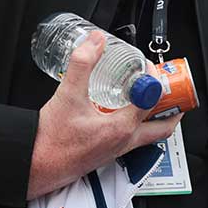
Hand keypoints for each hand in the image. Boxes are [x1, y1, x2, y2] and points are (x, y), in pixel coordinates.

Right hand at [29, 32, 178, 198]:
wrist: (35, 166)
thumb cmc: (50, 141)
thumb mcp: (67, 94)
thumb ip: (82, 64)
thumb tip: (95, 41)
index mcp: (122, 128)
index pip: (153, 100)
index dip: (154, 79)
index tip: (146, 66)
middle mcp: (125, 142)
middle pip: (163, 127)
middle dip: (172, 108)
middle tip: (170, 90)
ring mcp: (118, 150)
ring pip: (150, 135)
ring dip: (155, 117)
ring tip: (149, 97)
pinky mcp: (108, 153)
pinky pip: (132, 139)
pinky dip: (135, 124)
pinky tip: (121, 111)